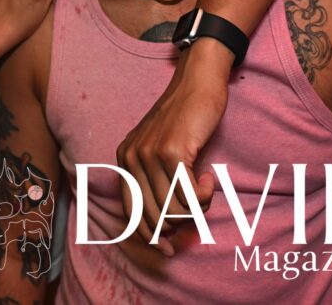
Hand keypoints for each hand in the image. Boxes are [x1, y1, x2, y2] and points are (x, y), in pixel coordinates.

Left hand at [116, 38, 231, 255]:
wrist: (197, 83)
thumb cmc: (184, 118)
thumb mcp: (159, 148)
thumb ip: (156, 181)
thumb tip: (165, 230)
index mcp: (124, 158)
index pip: (131, 214)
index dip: (150, 237)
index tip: (169, 249)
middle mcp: (132, 157)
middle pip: (154, 217)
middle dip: (178, 226)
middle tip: (198, 211)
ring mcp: (150, 155)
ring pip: (173, 210)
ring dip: (196, 208)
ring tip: (203, 186)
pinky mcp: (172, 152)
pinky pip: (188, 196)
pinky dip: (203, 196)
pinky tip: (207, 178)